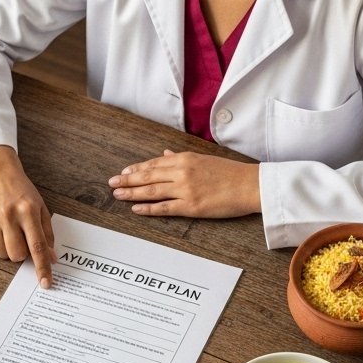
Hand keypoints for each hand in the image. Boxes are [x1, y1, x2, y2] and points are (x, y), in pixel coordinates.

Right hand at [0, 145, 55, 286]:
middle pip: (17, 255)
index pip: (37, 246)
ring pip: (2, 254)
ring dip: (8, 249)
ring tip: (9, 230)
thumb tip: (51, 259)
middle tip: (22, 239)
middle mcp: (8, 214)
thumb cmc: (22, 191)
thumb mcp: (40, 207)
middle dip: (21, 254)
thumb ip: (47, 234)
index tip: (46, 283)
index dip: (42, 267)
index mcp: (28, 210)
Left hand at [108, 149, 260, 218]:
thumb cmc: (230, 173)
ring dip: (132, 193)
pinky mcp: (191, 206)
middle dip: (127, 180)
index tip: (123, 172)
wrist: (250, 185)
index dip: (136, 169)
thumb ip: (181, 157)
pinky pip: (164, 208)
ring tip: (118, 195)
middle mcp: (182, 172)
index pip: (154, 163)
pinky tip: (135, 209)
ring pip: (151, 191)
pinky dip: (147, 208)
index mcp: (185, 159)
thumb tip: (165, 154)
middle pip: (147, 176)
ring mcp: (185, 189)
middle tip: (112, 183)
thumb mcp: (203, 159)